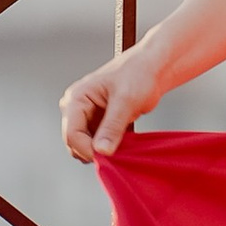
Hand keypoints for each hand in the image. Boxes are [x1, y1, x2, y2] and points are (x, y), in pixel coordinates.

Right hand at [60, 40, 165, 164]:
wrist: (153, 68)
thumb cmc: (139, 73)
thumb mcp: (126, 100)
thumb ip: (112, 126)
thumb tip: (101, 151)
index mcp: (76, 98)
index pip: (72, 134)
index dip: (88, 150)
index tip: (107, 158)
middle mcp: (77, 108)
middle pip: (75, 143)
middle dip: (94, 151)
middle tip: (117, 153)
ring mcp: (87, 116)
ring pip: (85, 146)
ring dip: (102, 151)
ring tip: (122, 144)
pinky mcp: (98, 123)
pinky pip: (96, 144)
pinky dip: (108, 148)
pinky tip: (123, 143)